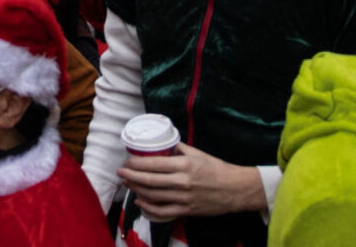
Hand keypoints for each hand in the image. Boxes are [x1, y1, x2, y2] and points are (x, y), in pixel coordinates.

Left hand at [118, 143, 267, 218]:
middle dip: (131, 177)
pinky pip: (163, 212)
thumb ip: (178, 148)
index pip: (153, 164)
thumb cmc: (215, 168)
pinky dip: (149, 208)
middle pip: (149, 180)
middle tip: (121, 173)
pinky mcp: (186, 210)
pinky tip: (140, 202)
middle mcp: (182, 181)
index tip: (127, 162)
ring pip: (153, 196)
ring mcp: (184, 198)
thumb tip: (162, 143)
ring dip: (137, 190)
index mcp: (183, 165)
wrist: (234, 189)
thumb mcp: (197, 153)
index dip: (136, 164)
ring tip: (128, 184)